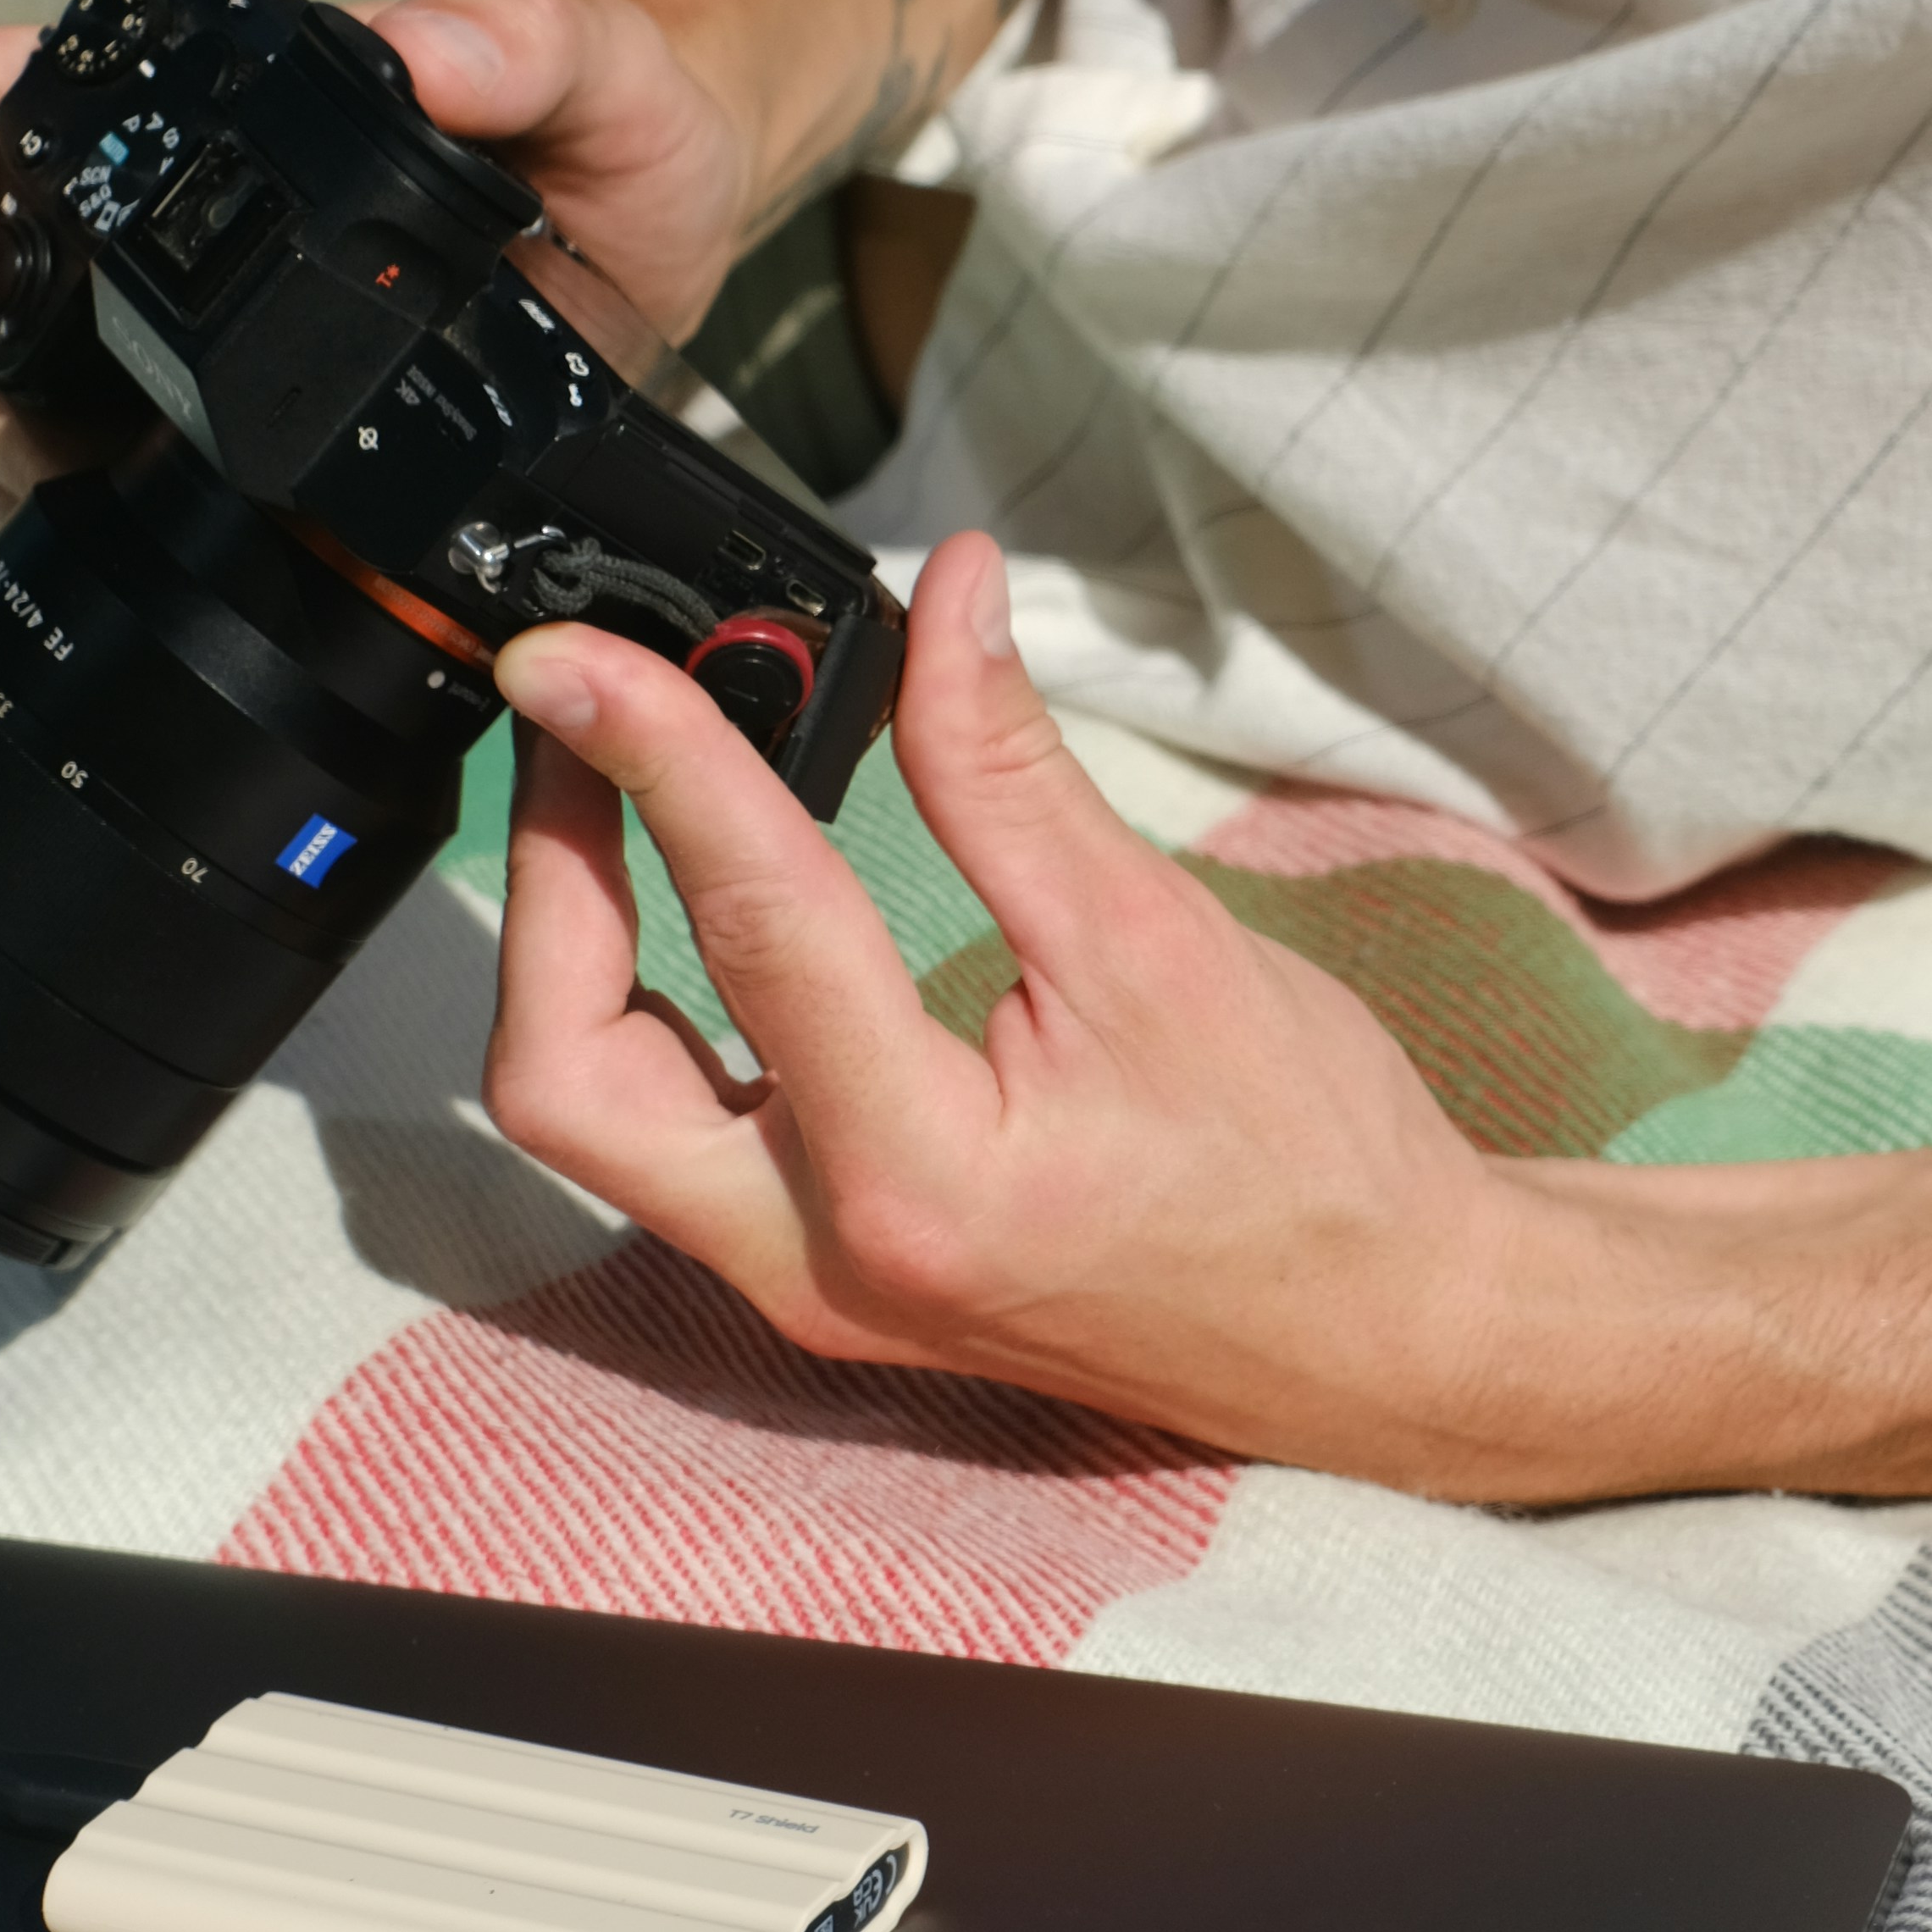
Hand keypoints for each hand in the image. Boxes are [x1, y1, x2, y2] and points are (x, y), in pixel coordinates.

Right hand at [0, 0, 762, 498]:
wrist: (669, 242)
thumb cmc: (619, 126)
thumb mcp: (603, 67)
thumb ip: (522, 33)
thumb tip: (419, 47)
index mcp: (208, 102)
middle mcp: (166, 206)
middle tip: (23, 439)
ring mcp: (182, 327)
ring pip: (3, 381)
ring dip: (5, 446)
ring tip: (82, 492)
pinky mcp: (224, 434)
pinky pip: (109, 481)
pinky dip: (95, 520)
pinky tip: (148, 552)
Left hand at [483, 531, 1582, 1485]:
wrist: (1383, 1331)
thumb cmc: (1308, 1164)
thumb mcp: (1162, 941)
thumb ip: (1011, 772)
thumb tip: (943, 599)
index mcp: (924, 1181)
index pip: (752, 926)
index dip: (657, 759)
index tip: (582, 660)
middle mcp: (831, 1260)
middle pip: (569, 1076)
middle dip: (547, 888)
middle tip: (579, 736)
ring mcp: (814, 1286)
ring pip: (596, 1125)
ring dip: (575, 953)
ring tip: (620, 801)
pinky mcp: (824, 1277)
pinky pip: (667, 1147)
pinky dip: (648, 1013)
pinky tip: (694, 916)